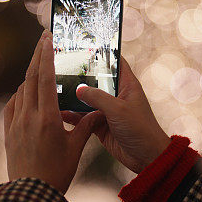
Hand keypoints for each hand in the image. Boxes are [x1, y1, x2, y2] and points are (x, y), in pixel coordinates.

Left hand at [4, 31, 99, 193]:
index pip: (45, 79)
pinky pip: (12, 106)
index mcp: (47, 118)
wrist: (30, 195)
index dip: (46, 56)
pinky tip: (27, 95)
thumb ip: (86, 126)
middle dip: (37, 57)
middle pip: (30, 79)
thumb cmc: (57, 173)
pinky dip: (21, 95)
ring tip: (40, 67)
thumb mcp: (76, 149)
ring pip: (21, 91)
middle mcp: (28, 117)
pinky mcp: (8, 132)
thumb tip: (98, 112)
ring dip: (30, 76)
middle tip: (43, 40)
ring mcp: (15, 124)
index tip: (47, 39)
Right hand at [61, 58, 169, 173]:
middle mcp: (116, 95)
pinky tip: (59, 112)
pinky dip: (72, 115)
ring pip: (87, 99)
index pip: (115, 61)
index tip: (84, 44)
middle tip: (60, 65)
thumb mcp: (118, 109)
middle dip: (80, 75)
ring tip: (54, 88)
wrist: (146, 157)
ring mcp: (107, 110)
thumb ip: (97, 97)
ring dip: (73, 97)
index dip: (102, 52)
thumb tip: (78, 89)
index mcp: (127, 84)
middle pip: (96, 79)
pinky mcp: (100, 124)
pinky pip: (83, 117)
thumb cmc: (140, 129)